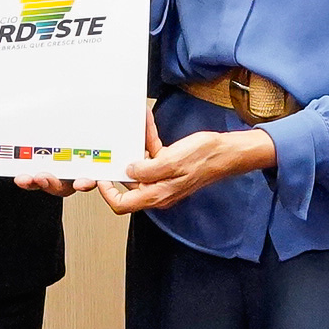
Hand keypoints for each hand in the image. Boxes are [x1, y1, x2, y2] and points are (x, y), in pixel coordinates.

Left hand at [102, 122, 277, 213]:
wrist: (226, 152)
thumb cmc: (205, 158)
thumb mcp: (172, 160)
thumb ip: (148, 169)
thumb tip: (128, 172)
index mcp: (157, 194)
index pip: (122, 204)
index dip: (108, 193)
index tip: (102, 176)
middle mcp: (158, 191)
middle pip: (129, 185)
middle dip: (120, 164)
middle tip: (112, 149)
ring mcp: (164, 180)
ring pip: (140, 166)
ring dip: (135, 146)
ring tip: (132, 129)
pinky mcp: (169, 168)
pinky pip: (153, 155)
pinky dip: (148, 140)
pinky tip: (146, 124)